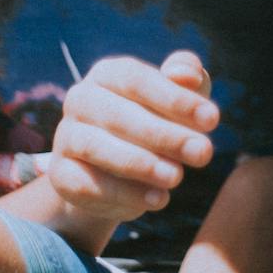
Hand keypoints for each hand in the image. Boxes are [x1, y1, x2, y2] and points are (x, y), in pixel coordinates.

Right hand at [46, 51, 218, 226]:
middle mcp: (81, 99)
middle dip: (165, 135)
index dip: (175, 99)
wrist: (117, 173)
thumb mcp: (178, 99)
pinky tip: (158, 199)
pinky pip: (86, 184)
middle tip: (203, 152)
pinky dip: (123, 194)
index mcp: (108, 74)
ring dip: (141, 164)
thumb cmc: (156, 122)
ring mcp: (66, 137)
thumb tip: (186, 74)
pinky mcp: (61, 175)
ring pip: (97, 147)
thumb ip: (187, 78)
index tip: (212, 119)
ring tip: (177, 177)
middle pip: (119, 114)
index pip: (138, 80)